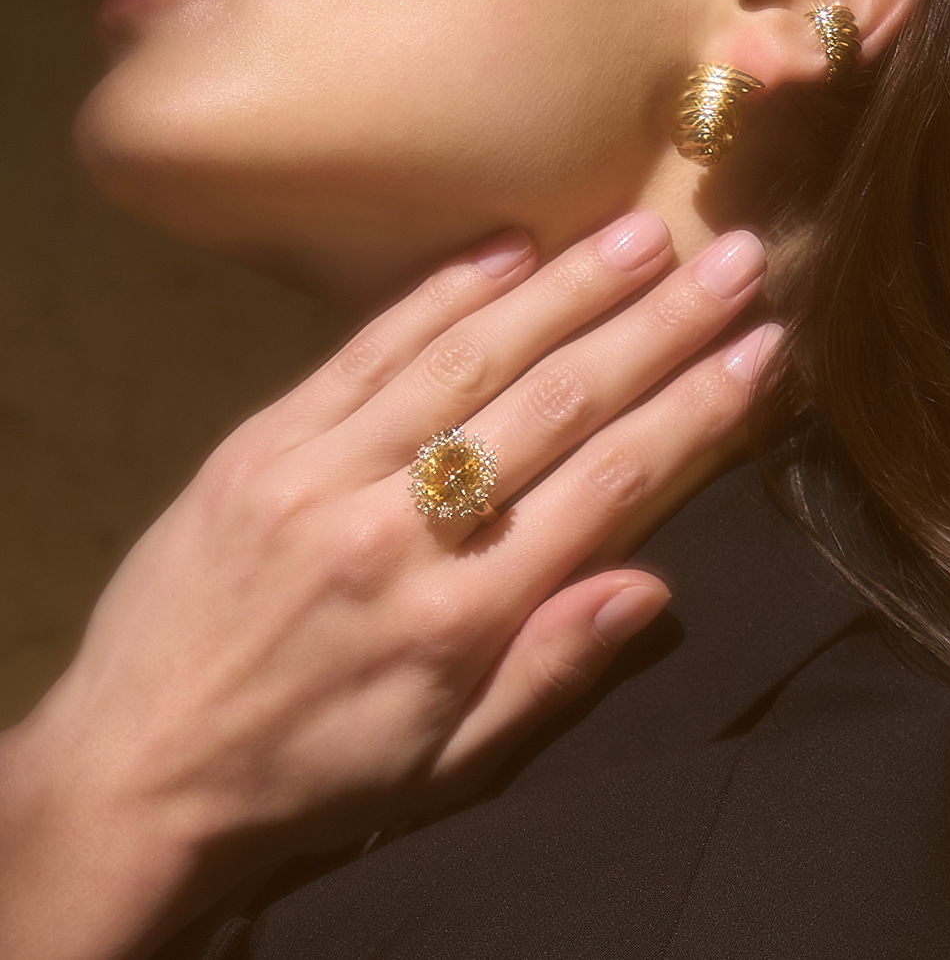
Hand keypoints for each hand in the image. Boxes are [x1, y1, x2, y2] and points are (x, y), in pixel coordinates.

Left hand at [0, 212, 779, 959]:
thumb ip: (551, 671)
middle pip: (552, 405)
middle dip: (656, 328)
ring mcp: (323, 473)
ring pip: (467, 360)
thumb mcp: (446, 764)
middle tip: (734, 261)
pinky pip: (364, 349)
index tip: (761, 349)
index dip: (694, 410)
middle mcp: (398, 531)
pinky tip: (508, 244)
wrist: (130, 768)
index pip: (606, 488)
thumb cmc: (311, 773)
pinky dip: (441, 291)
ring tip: (642, 234)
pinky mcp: (262, 440)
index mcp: (457, 620)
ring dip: (566, 289)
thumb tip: (656, 587)